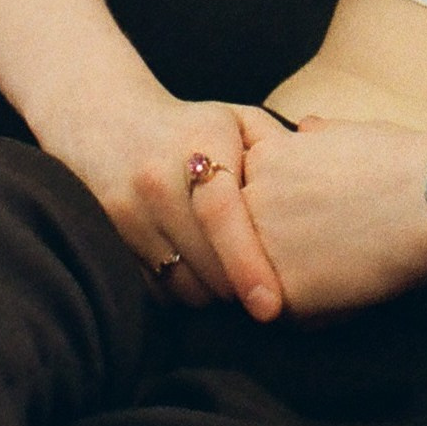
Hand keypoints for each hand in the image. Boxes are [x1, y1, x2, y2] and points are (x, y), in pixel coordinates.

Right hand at [51, 95, 288, 318]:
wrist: (110, 126)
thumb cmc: (192, 128)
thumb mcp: (234, 120)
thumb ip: (275, 148)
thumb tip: (316, 186)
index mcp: (196, 147)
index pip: (222, 215)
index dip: (248, 264)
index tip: (270, 305)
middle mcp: (157, 183)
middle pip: (205, 263)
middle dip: (240, 286)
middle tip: (268, 291)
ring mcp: (129, 217)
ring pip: (182, 285)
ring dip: (214, 293)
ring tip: (236, 278)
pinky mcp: (114, 245)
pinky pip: (158, 290)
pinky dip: (185, 292)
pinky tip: (203, 274)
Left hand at [238, 115, 426, 317]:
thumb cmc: (399, 160)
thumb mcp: (349, 131)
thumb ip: (314, 138)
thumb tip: (305, 128)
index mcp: (264, 160)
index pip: (253, 192)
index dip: (288, 205)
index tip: (320, 209)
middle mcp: (250, 203)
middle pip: (252, 234)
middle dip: (286, 240)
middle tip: (333, 238)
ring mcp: (259, 250)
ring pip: (263, 276)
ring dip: (295, 275)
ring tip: (342, 262)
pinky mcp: (281, 292)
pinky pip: (286, 312)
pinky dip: (314, 307)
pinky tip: (349, 285)